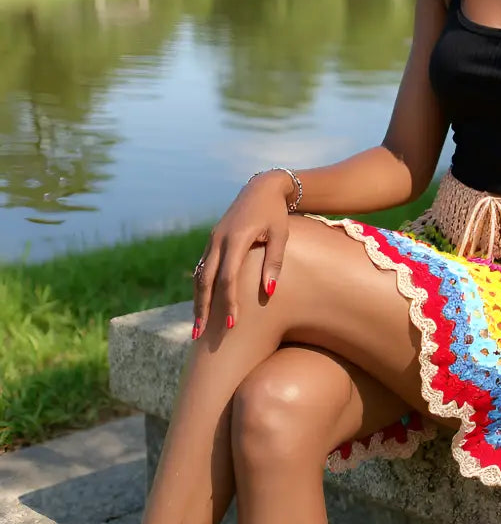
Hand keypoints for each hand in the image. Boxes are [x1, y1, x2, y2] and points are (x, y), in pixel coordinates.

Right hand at [191, 172, 291, 337]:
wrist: (262, 188)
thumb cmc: (276, 213)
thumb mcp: (280, 235)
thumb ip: (274, 262)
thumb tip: (269, 293)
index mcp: (236, 239)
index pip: (228, 278)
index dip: (228, 302)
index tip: (232, 324)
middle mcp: (219, 240)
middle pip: (205, 281)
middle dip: (203, 309)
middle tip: (200, 335)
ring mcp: (212, 240)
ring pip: (199, 275)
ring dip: (197, 301)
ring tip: (197, 328)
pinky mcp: (212, 240)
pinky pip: (202, 268)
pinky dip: (200, 288)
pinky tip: (202, 304)